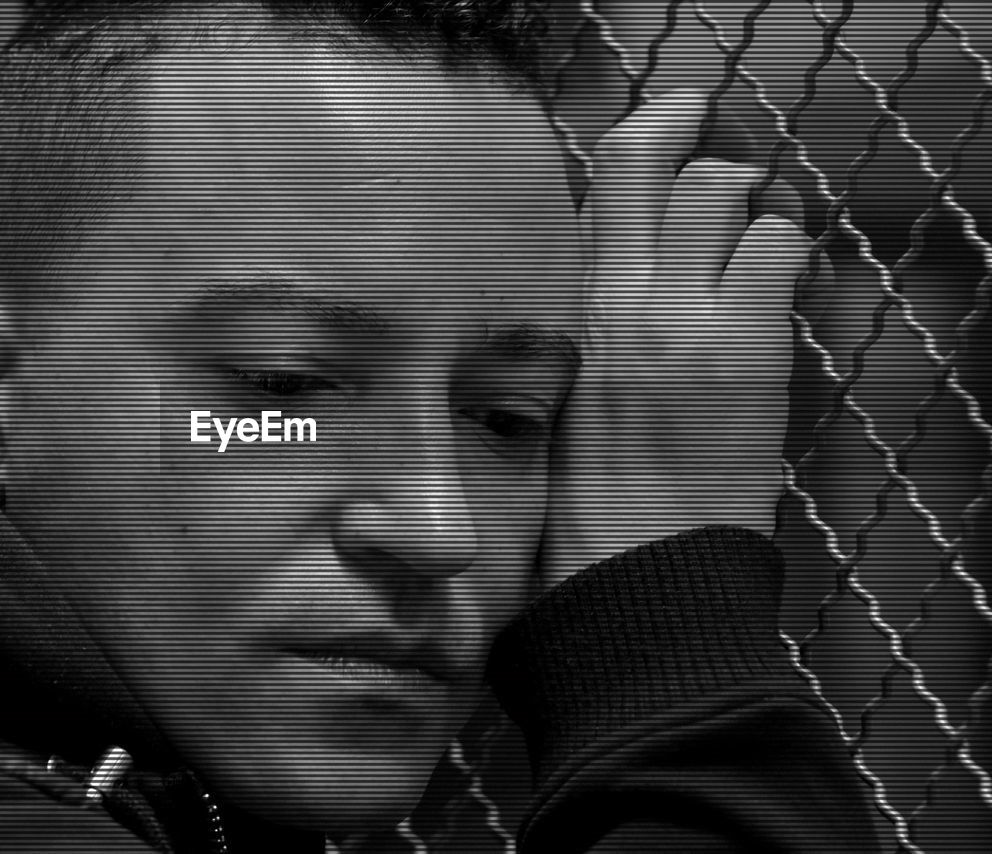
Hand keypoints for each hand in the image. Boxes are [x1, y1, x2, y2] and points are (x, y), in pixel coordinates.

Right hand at [541, 90, 823, 585]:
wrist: (630, 561)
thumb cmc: (598, 492)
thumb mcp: (564, 387)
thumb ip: (592, 314)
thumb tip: (638, 259)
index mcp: (567, 308)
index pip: (600, 182)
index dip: (648, 131)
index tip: (678, 118)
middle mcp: (614, 297)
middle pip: (649, 160)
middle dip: (695, 133)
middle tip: (724, 155)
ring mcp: (676, 317)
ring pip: (719, 189)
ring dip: (750, 199)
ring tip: (755, 238)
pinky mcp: (737, 346)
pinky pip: (775, 245)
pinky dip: (788, 247)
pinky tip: (782, 283)